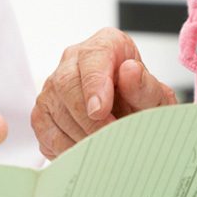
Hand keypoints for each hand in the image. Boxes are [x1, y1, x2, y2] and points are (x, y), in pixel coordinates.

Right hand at [31, 27, 176, 158]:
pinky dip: (66, 148)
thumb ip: (145, 87)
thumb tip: (130, 72)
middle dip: (87, 119)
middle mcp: (74, 60)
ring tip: (104, 148)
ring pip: (54, 109)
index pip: (93, 57)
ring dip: (79, 136)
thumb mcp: (155, 98)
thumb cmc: (140, 104)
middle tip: (107, 139)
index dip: (95, 84)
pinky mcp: (42, 112)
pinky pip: (46, 132)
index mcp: (106, 45)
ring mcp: (53, 85)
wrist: (130, 120)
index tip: (101, 111)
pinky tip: (87, 150)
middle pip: (67, 83)